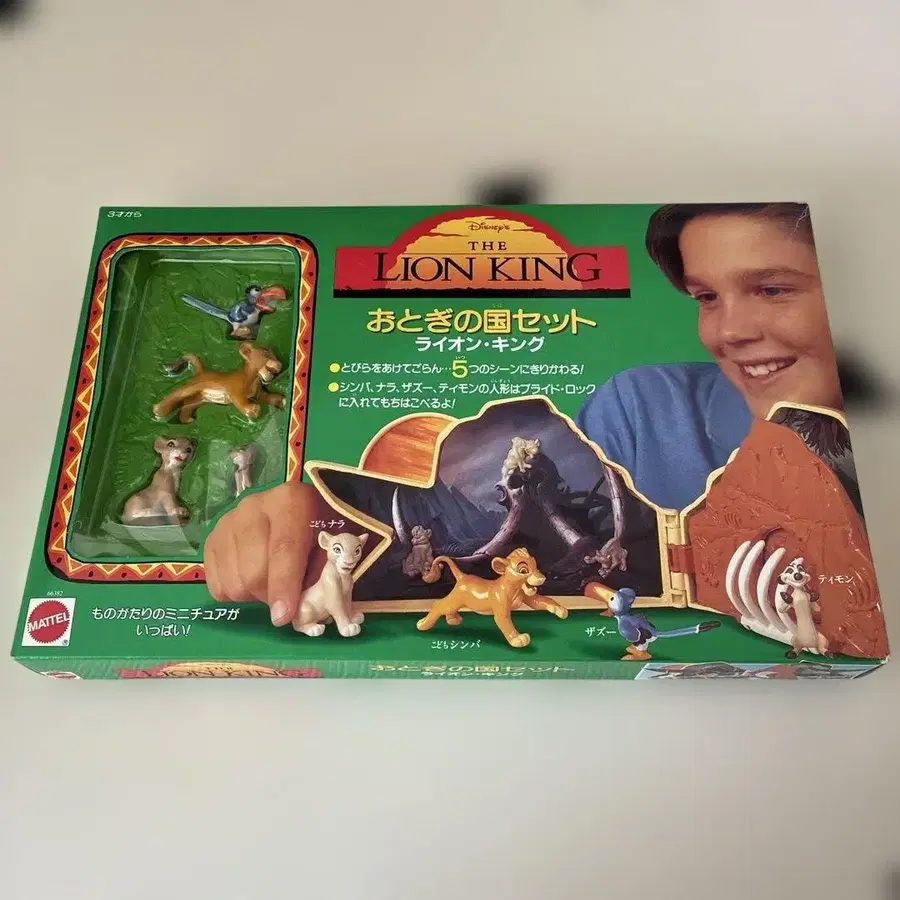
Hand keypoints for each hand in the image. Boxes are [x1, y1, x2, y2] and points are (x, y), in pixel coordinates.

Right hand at [203, 481, 315, 625]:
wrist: (294, 508)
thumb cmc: (317, 528)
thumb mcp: (329, 545)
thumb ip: (320, 574)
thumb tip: (302, 612)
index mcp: (291, 502)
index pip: (283, 548)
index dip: (284, 585)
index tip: (284, 616)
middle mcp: (253, 507)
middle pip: (253, 572)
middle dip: (271, 596)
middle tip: (287, 599)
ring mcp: (227, 522)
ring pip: (233, 583)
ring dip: (254, 596)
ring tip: (270, 583)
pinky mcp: (211, 539)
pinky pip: (217, 586)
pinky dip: (235, 593)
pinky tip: (251, 578)